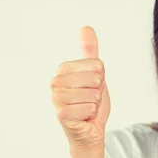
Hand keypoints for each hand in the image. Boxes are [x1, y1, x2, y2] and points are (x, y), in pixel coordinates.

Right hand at [51, 26, 110, 150]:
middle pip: (95, 78)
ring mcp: (56, 98)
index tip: (92, 87)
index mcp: (63, 69)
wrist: (90, 130)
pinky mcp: (61, 114)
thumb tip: (86, 27)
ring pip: (93, 94)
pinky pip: (89, 108)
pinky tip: (84, 118)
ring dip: (95, 104)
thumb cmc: (91, 103)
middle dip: (98, 92)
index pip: (97, 65)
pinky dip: (92, 114)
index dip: (101, 78)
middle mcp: (56, 82)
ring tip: (87, 108)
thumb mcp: (95, 75)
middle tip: (90, 100)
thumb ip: (90, 52)